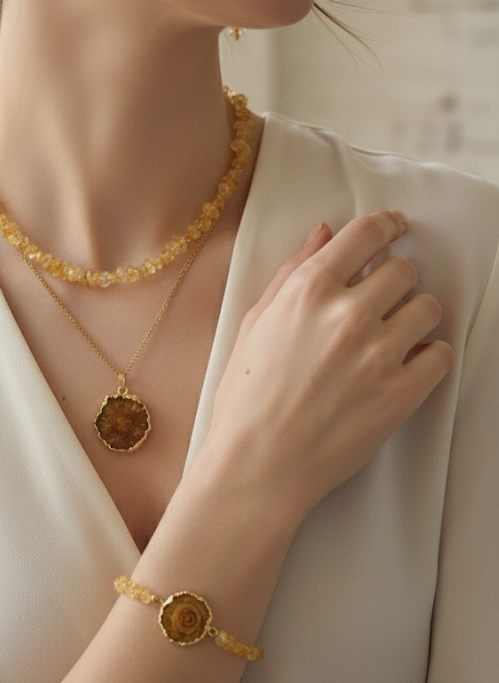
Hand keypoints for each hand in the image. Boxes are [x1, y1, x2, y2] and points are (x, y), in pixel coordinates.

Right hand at [207, 211, 454, 523]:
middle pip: (403, 270)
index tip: (394, 227)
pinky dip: (428, 355)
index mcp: (307, 291)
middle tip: (381, 297)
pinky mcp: (402, 394)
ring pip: (428, 307)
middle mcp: (346, 314)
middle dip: (394, 279)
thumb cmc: (247, 396)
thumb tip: (322, 235)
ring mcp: (378, 355)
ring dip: (413, 314)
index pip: (366, 235)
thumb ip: (290, 272)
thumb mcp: (255, 323)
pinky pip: (441, 354)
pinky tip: (404, 363)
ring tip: (392, 333)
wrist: (258, 463)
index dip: (386, 225)